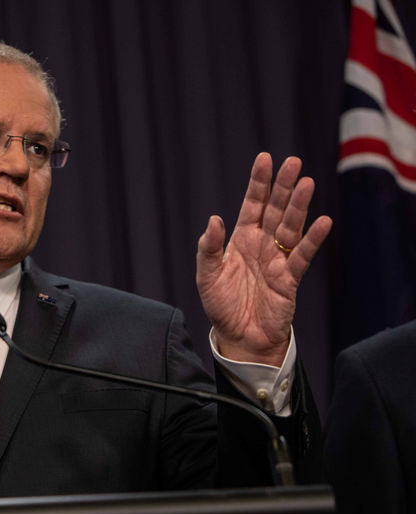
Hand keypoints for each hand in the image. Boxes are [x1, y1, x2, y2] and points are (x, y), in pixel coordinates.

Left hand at [196, 153, 331, 365]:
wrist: (240, 337)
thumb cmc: (222, 306)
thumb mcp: (206, 277)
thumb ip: (208, 249)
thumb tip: (214, 220)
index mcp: (240, 240)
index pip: (251, 205)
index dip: (258, 183)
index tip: (265, 158)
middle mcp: (262, 244)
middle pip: (275, 210)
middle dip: (282, 186)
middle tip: (292, 162)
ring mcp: (277, 259)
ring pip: (290, 227)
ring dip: (298, 206)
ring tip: (306, 183)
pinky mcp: (289, 278)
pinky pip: (302, 256)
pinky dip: (312, 240)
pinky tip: (323, 222)